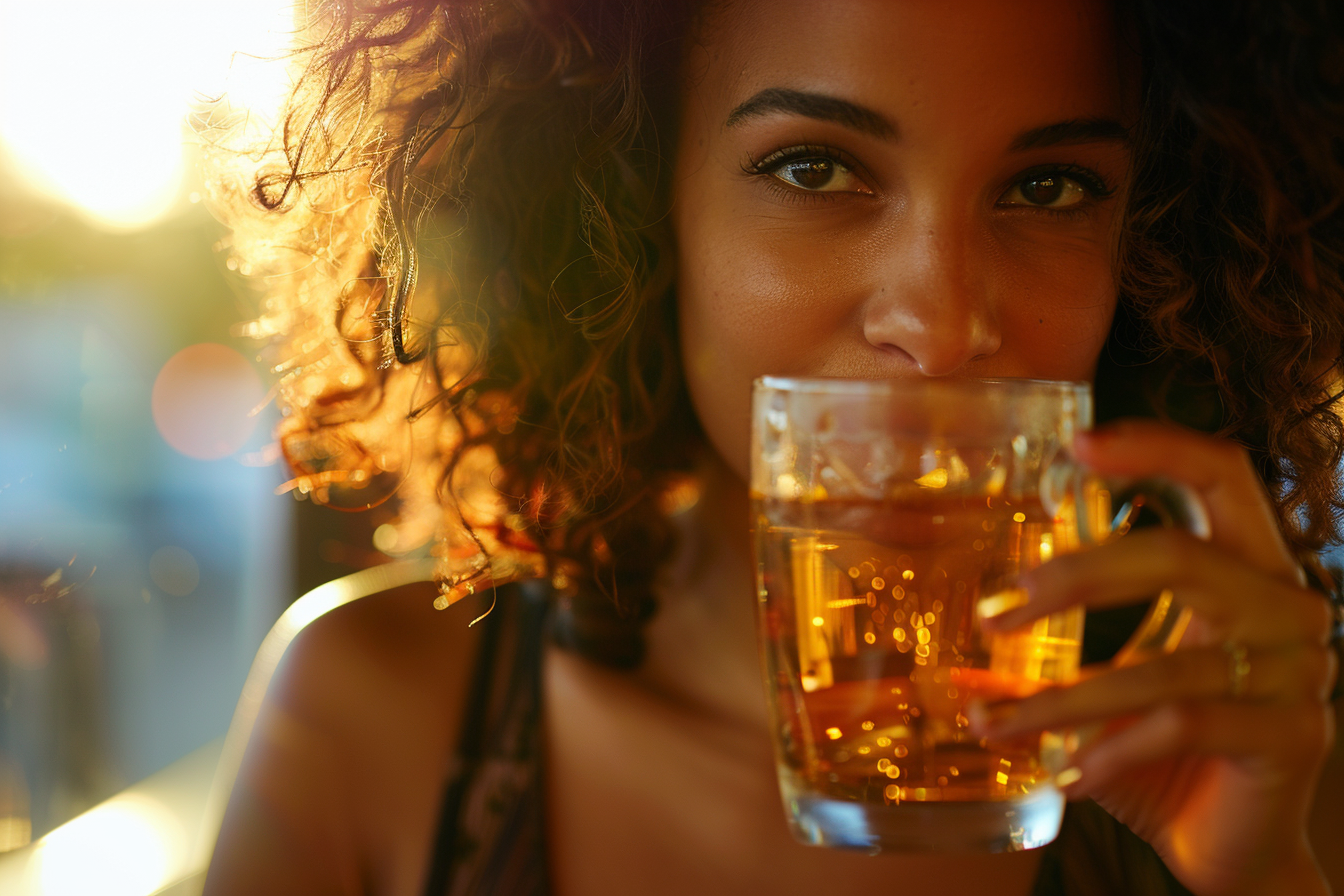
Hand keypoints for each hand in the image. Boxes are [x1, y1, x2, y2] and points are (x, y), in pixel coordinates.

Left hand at [974, 420, 1337, 895]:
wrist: (1232, 848)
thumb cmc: (1164, 754)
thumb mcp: (1107, 688)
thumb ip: (1055, 657)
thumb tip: (957, 653)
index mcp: (1247, 570)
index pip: (1221, 475)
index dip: (1156, 447)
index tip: (1076, 444)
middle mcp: (1285, 605)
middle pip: (1179, 555)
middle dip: (1073, 578)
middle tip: (993, 611)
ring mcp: (1302, 669)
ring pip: (1161, 664)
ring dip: (1060, 699)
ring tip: (991, 723)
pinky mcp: (1295, 733)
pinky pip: (1182, 725)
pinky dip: (1108, 749)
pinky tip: (1064, 775)